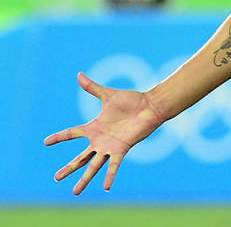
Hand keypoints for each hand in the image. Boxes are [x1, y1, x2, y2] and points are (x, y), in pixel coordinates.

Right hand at [44, 72, 165, 194]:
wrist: (150, 105)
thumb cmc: (131, 100)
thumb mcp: (108, 94)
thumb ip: (92, 87)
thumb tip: (78, 74)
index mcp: (95, 127)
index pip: (72, 133)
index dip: (59, 137)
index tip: (45, 142)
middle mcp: (100, 140)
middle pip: (80, 157)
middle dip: (69, 168)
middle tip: (55, 178)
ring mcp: (110, 146)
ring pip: (93, 165)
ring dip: (84, 179)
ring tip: (75, 192)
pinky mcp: (122, 148)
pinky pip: (114, 165)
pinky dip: (110, 176)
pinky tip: (105, 187)